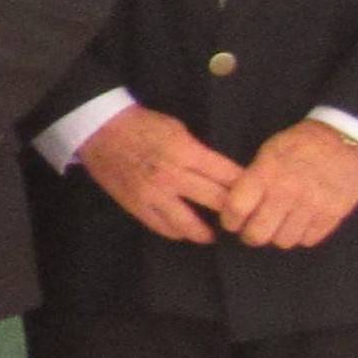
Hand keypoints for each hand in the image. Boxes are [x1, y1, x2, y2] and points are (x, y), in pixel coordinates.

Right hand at [79, 105, 240, 245]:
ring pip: (190, 224)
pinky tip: (186, 231)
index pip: (229, 177)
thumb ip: (200, 153)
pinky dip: (178, 232)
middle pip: (217, 201)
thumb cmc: (143, 124)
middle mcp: (173, 177)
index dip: (248, 188)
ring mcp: (153, 195)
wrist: (99, 130)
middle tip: (243, 218)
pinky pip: (163, 227)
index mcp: (187, 152)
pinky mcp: (136, 205)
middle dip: (234, 211)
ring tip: (215, 233)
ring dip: (207, 231)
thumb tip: (224, 174)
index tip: (257, 195)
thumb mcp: (178, 130)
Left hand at [222, 119, 357, 250]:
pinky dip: (302, 235)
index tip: (232, 221)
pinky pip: (309, 240)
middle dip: (251, 235)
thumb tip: (233, 205)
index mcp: (267, 173)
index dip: (230, 220)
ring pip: (283, 241)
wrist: (347, 138)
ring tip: (280, 224)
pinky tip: (301, 222)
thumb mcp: (270, 152)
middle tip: (255, 229)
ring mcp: (313, 205)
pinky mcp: (334, 214)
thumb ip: (252, 179)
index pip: (236, 209)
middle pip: (258, 234)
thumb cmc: (301, 143)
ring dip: (278, 236)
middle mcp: (288, 192)